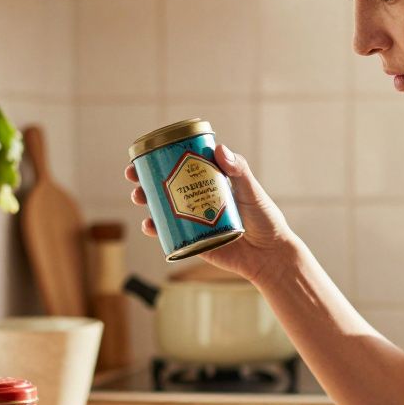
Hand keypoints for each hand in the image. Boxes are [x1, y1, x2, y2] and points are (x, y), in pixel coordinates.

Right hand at [125, 145, 296, 285]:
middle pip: (166, 187)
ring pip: (163, 209)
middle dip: (145, 180)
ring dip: (146, 203)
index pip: (182, 166)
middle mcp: (199, 200)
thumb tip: (218, 149)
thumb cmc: (265, 219)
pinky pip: (170, 235)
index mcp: (210, 183)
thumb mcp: (252, 191)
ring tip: (140, 198)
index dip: (161, 160)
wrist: (269, 255)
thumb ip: (239, 170)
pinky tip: (149, 225)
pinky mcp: (193, 242)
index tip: (145, 155)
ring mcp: (194, 221)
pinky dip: (156, 230)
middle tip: (134, 177)